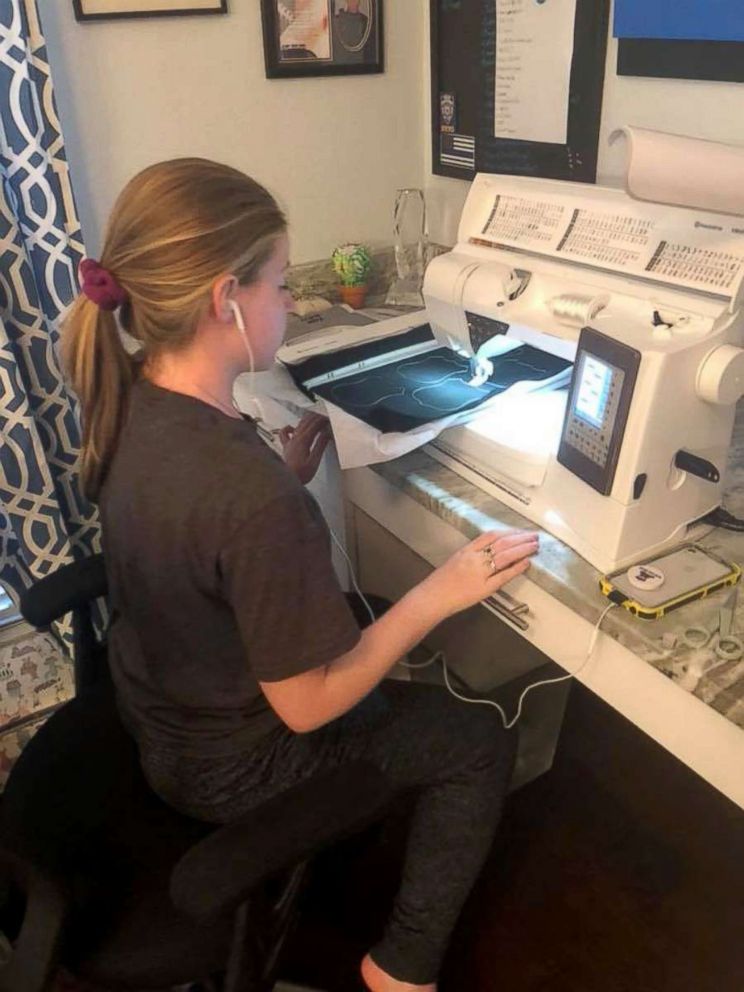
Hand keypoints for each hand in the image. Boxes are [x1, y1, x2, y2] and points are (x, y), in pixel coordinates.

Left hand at [278, 412, 332, 484]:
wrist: (286, 482)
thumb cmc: (300, 474)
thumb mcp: (314, 461)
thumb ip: (320, 445)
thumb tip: (326, 433)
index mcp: (303, 441)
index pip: (314, 426)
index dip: (322, 420)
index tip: (329, 418)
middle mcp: (295, 439)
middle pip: (306, 423)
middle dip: (316, 417)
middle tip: (324, 415)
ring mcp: (289, 442)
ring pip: (297, 425)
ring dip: (306, 419)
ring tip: (313, 416)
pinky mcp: (286, 447)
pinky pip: (284, 433)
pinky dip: (289, 428)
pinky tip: (293, 428)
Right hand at [421, 529, 538, 618]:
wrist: (432, 597)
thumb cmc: (442, 581)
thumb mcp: (456, 560)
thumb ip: (473, 554)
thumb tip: (492, 550)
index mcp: (467, 550)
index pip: (491, 535)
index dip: (508, 531)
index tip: (520, 531)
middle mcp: (474, 558)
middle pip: (501, 543)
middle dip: (520, 538)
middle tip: (534, 536)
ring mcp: (479, 573)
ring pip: (505, 556)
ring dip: (522, 549)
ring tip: (534, 546)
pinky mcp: (484, 588)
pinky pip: (503, 576)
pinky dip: (516, 568)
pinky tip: (526, 562)